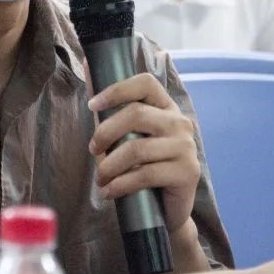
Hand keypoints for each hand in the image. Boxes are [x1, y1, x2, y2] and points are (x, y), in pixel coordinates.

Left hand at [88, 74, 199, 233]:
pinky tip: (109, 192)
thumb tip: (86, 65)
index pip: (145, 83)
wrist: (168, 208)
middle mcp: (180, 122)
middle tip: (93, 150)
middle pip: (136, 114)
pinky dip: (119, 185)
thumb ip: (110, 107)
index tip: (92, 105)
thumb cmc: (144, 166)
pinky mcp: (187, 173)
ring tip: (100, 179)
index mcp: (166, 107)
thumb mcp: (127, 136)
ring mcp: (186, 147)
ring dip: (109, 166)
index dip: (117, 89)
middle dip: (106, 132)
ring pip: (137, 149)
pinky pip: (145, 175)